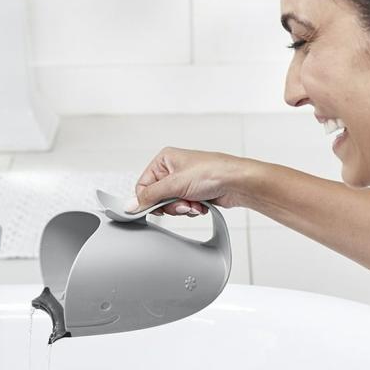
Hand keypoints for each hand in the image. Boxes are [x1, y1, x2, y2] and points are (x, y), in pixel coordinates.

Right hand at [128, 146, 244, 216]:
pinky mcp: (194, 192)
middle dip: (171, 205)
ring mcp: (184, 182)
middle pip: (157, 198)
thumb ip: (150, 196)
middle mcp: (172, 169)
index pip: (143, 185)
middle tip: (182, 203)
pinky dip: (191, 209)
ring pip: (170, 205)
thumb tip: (130, 205)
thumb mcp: (175, 184)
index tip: (156, 209)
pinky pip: (183, 207)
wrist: (238, 182)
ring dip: (182, 208)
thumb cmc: (213, 172)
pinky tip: (200, 205)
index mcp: (164, 160)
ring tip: (195, 203)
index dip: (148, 200)